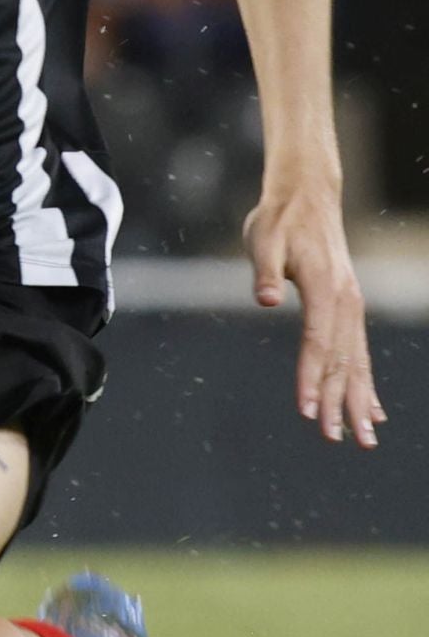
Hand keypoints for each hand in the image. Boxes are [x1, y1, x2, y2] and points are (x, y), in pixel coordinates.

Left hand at [244, 189, 386, 448]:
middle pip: (341, 361)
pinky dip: (365, 383)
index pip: (317, 343)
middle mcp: (346, 302)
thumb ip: (265, 270)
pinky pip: (360, 353)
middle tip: (334, 438)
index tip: (307, 411)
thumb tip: (266, 298)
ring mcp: (352, 306)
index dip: (311, 378)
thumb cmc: (279, 219)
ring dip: (357, 401)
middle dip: (338, 402)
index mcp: (325, 289)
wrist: (307, 196)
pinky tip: (372, 411)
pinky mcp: (350, 308)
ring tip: (364, 439)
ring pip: (356, 362)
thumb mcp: (263, 239)